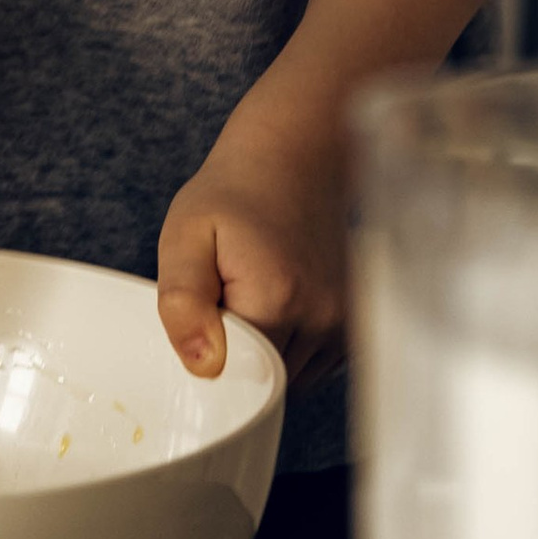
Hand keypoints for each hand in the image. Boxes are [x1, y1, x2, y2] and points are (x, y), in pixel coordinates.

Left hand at [157, 101, 347, 385]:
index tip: (201, 323)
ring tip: (250, 294)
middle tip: (222, 300)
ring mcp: (343, 323)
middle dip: (238, 357)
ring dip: (265, 354)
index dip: (211, 362)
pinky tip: (275, 304)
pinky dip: (289, 348)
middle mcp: (321, 318)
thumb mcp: (185, 234)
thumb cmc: (233, 192)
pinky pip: (313, 365)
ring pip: (291, 378)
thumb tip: (204, 368)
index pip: (237, 377)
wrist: (294, 156)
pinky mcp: (353, 323)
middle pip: (266, 382)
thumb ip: (184, 304)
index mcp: (277, 300)